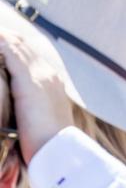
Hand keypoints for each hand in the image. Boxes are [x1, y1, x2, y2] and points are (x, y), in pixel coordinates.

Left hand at [0, 30, 74, 161]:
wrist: (59, 150)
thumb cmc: (48, 143)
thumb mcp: (40, 122)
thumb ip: (30, 108)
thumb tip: (22, 111)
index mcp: (52, 83)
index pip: (29, 57)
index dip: (13, 47)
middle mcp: (48, 74)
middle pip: (22, 46)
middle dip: (4, 38)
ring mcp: (40, 74)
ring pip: (15, 45)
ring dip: (1, 38)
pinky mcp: (28, 79)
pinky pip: (9, 51)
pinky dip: (0, 43)